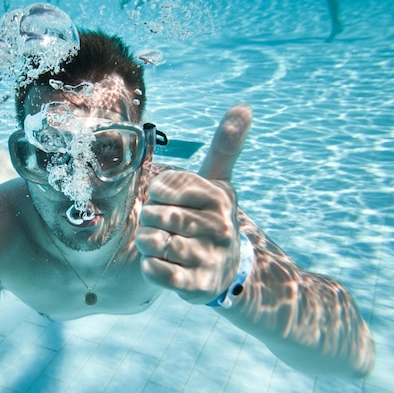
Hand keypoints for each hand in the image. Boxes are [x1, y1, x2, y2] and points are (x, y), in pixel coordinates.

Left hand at [135, 104, 251, 303]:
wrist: (229, 270)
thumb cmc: (212, 218)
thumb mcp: (220, 182)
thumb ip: (226, 146)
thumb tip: (244, 106)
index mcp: (218, 197)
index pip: (163, 186)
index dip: (157, 194)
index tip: (170, 200)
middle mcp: (218, 227)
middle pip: (156, 215)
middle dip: (152, 220)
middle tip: (166, 226)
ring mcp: (209, 258)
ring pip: (153, 242)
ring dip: (149, 243)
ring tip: (163, 243)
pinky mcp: (196, 286)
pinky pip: (155, 272)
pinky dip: (150, 266)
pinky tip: (161, 262)